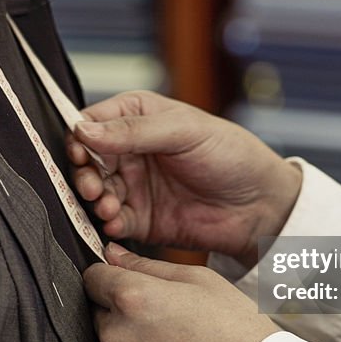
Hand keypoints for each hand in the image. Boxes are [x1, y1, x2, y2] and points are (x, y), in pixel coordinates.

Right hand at [68, 91, 301, 264]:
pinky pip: (112, 222)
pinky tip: (118, 223)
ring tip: (108, 206)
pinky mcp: (140, 219)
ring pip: (95, 192)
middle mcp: (130, 150)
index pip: (91, 121)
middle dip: (84, 174)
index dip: (79, 137)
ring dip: (95, 200)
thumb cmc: (232, 156)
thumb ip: (134, 130)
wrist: (260, 206)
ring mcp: (134, 185)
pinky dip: (108, 224)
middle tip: (93, 186)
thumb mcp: (184, 131)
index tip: (80, 152)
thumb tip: (85, 130)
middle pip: (87, 160)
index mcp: (138, 116)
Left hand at [84, 242, 278, 341]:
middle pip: (97, 315)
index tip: (131, 289)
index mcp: (131, 297)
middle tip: (163, 324)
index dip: (112, 279)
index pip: (92, 278)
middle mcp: (115, 337)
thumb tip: (112, 254)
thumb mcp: (198, 280)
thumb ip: (145, 265)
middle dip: (119, 315)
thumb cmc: (237, 329)